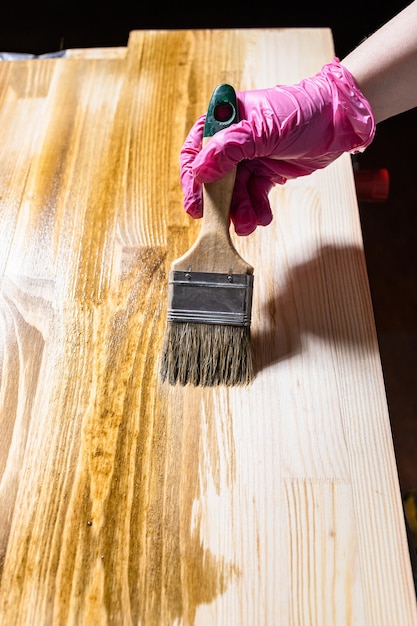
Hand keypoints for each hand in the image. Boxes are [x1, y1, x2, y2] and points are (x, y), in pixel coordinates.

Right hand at [180, 58, 374, 234]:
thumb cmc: (303, 112)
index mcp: (227, 120)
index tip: (196, 203)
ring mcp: (250, 157)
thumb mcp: (262, 129)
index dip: (193, 178)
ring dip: (239, 210)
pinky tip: (262, 217)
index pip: (197, 150)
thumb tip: (200, 172)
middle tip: (219, 221)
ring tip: (248, 223)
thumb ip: (228, 149)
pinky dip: (256, 208)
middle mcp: (234, 140)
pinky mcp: (266, 172)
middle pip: (214, 177)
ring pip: (235, 190)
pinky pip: (253, 195)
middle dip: (220, 201)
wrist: (340, 121)